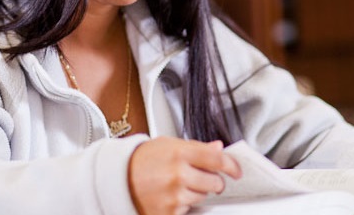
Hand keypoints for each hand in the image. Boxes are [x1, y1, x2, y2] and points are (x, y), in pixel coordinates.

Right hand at [128, 138, 242, 214]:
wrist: (117, 178)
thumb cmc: (142, 159)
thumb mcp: (168, 145)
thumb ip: (196, 148)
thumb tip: (218, 148)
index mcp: (180, 153)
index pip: (218, 160)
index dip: (232, 166)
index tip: (236, 171)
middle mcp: (178, 174)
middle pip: (215, 182)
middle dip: (214, 181)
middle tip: (203, 177)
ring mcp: (173, 195)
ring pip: (203, 197)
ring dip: (198, 193)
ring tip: (179, 184)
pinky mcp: (168, 212)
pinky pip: (188, 209)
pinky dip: (184, 204)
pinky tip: (171, 195)